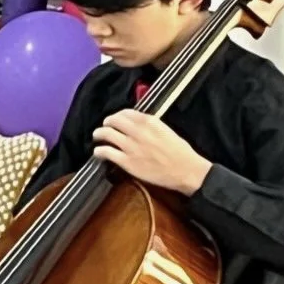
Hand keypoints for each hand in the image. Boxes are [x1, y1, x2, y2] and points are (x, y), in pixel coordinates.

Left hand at [92, 109, 211, 194]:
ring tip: (97, 136)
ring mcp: (131, 147)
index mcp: (150, 122)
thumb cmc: (181, 152)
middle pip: (113, 121)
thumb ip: (150, 125)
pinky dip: (99, 151)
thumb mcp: (166, 130)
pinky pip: (106, 152)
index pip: (126, 112)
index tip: (116, 119)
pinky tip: (98, 153)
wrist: (187, 171)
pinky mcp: (127, 162)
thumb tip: (136, 124)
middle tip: (105, 126)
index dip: (118, 115)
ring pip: (106, 134)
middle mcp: (138, 131)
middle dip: (107, 123)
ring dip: (98, 134)